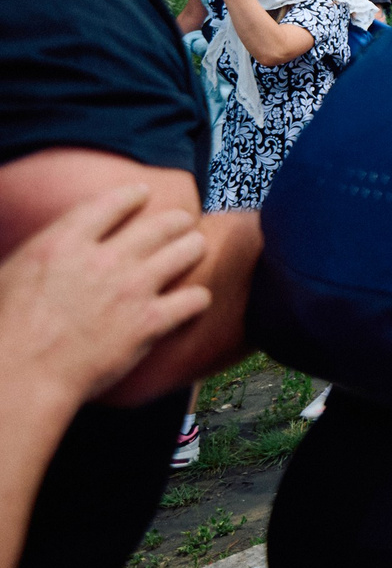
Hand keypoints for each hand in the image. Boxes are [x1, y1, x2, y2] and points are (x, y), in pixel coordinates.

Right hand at [0, 186, 210, 410]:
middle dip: (176, 219)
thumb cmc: (5, 329)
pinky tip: (196, 299)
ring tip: (196, 246)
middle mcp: (103, 259)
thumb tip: (55, 246)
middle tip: (183, 220)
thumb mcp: (10, 273)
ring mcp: (131, 288)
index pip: (110, 204)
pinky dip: (198, 298)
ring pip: (185, 251)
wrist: (20, 374)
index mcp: (63, 243)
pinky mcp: (148, 322)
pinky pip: (193, 300)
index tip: (142, 193)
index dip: (131, 196)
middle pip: (159, 224)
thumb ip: (44, 253)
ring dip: (193, 246)